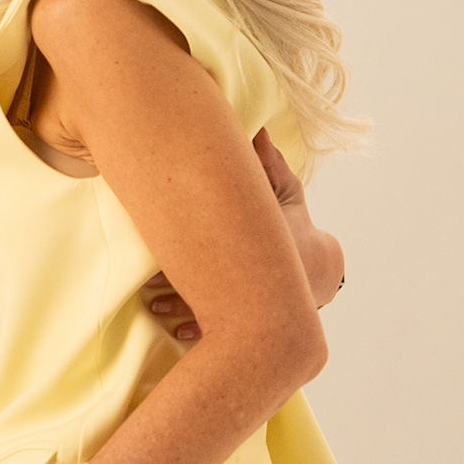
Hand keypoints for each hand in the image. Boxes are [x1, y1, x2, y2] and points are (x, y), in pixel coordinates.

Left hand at [140, 128, 346, 337]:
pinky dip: (196, 332)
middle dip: (174, 282)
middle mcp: (253, 272)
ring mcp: (249, 299)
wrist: (319, 270)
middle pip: (206, 277)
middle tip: (143, 284)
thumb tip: (258, 130)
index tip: (157, 241)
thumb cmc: (294, 226)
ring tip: (154, 309)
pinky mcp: (246, 318)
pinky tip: (175, 333)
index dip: (183, 242)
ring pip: (208, 308)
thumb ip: (269, 164)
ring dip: (178, 309)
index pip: (217, 240)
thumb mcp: (283, 194)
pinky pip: (217, 329)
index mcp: (256, 239)